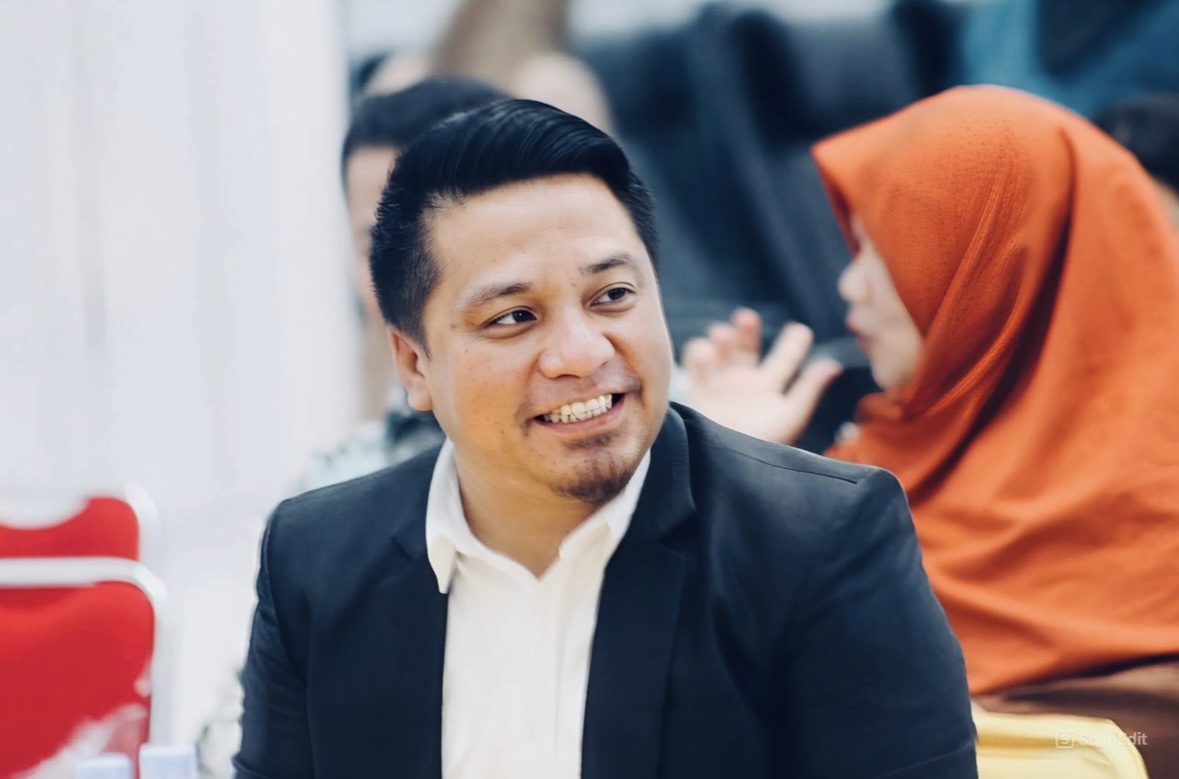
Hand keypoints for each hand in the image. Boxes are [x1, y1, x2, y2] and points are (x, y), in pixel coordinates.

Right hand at [683, 309, 841, 444]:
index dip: (793, 343)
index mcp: (770, 389)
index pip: (785, 359)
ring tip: (721, 336)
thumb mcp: (789, 416)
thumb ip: (808, 389)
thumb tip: (833, 365)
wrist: (723, 466)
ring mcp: (721, 387)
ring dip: (721, 338)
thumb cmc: (760, 443)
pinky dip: (699, 352)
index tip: (800, 330)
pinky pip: (696, 364)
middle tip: (745, 318)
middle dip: (746, 330)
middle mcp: (745, 384)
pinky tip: (704, 355)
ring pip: (720, 351)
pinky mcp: (698, 393)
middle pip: (747, 348)